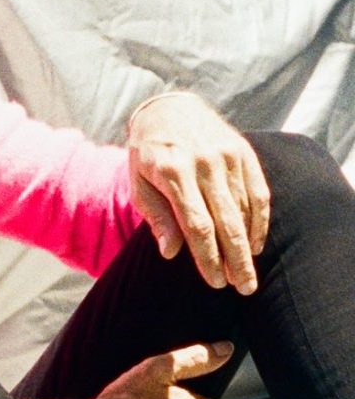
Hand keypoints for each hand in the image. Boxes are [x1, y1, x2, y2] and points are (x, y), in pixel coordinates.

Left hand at [128, 92, 268, 292]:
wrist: (169, 110)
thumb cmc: (148, 156)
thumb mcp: (139, 185)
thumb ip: (157, 217)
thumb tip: (172, 253)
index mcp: (173, 173)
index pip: (197, 225)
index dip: (207, 256)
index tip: (215, 282)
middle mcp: (204, 164)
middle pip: (226, 222)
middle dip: (236, 259)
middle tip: (243, 288)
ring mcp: (228, 156)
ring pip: (245, 210)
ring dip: (248, 245)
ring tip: (248, 273)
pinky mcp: (244, 152)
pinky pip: (258, 192)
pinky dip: (260, 221)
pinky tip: (256, 244)